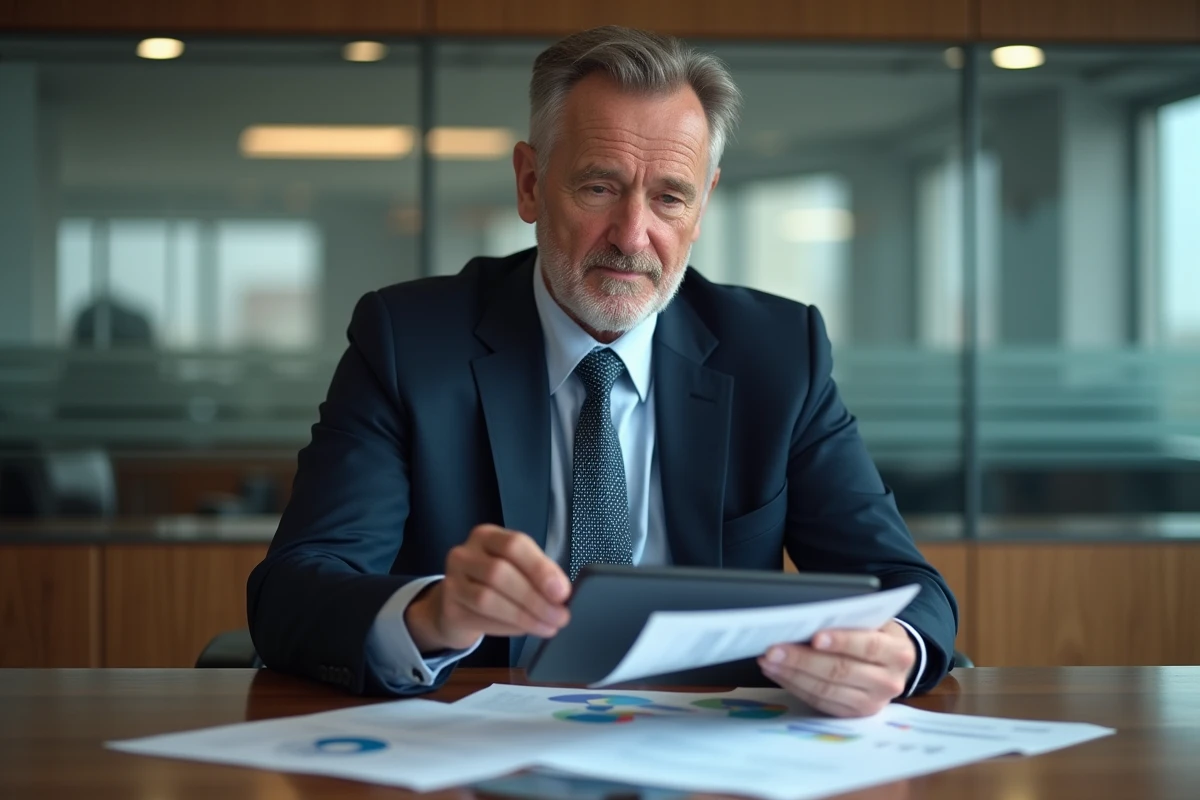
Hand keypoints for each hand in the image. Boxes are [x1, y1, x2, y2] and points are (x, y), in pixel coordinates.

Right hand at [405, 524, 570, 651]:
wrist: (455, 606)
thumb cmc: (495, 584)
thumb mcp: (516, 570)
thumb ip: (538, 576)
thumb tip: (561, 594)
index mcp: (487, 536)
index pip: (514, 545)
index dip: (540, 568)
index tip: (562, 592)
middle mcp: (465, 554)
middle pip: (499, 572)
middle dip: (535, 598)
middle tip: (559, 616)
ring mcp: (452, 580)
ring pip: (487, 598)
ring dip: (523, 616)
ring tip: (547, 626)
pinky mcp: (448, 608)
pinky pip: (480, 619)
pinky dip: (507, 627)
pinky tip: (524, 630)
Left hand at [757, 620, 915, 716]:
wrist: (894, 664)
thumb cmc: (876, 633)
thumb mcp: (874, 621)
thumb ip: (851, 619)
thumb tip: (809, 616)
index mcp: (897, 652)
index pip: (868, 645)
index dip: (841, 641)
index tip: (815, 637)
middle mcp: (888, 681)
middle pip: (841, 671)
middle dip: (803, 659)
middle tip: (774, 649)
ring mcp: (872, 703)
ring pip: (826, 690)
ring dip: (792, 675)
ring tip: (768, 661)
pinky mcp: (853, 715)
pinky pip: (820, 702)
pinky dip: (795, 686)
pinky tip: (777, 673)